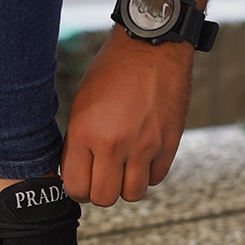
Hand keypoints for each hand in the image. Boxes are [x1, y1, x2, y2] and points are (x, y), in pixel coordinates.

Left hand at [61, 28, 194, 206]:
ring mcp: (145, 146)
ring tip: (124, 168)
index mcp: (86, 132)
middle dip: (101, 191)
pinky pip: (156, 178)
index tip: (82, 181)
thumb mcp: (81, 105)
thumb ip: (79, 142)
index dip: (77, 189)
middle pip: (105, 198)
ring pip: (133, 195)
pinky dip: (148, 173)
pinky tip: (143, 157)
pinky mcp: (168, 144)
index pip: (76, 188)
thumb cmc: (113, 70)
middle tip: (102, 177)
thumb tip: (77, 173)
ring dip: (126, 185)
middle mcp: (115, 144)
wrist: (152, 46)